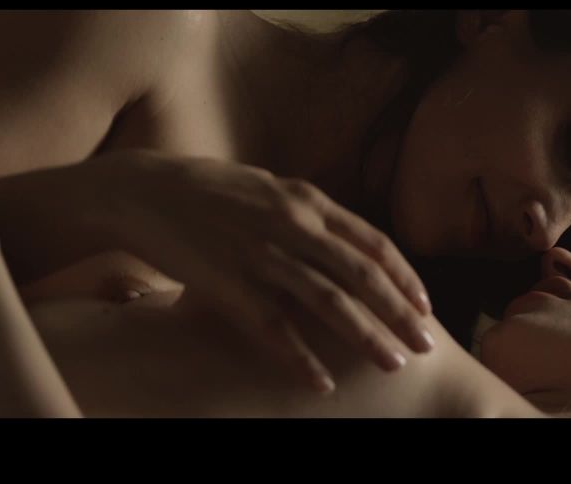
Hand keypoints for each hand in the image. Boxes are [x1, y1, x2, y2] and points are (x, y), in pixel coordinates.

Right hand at [85, 150, 433, 392]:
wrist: (144, 192)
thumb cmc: (214, 192)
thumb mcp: (273, 189)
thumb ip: (313, 214)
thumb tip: (352, 243)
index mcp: (307, 201)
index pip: (373, 243)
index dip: (405, 277)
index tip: (426, 306)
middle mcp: (292, 225)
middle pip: (361, 276)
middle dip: (399, 313)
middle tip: (426, 344)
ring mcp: (261, 254)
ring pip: (327, 303)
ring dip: (365, 337)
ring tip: (392, 364)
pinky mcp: (227, 282)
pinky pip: (273, 327)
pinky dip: (300, 358)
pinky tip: (321, 382)